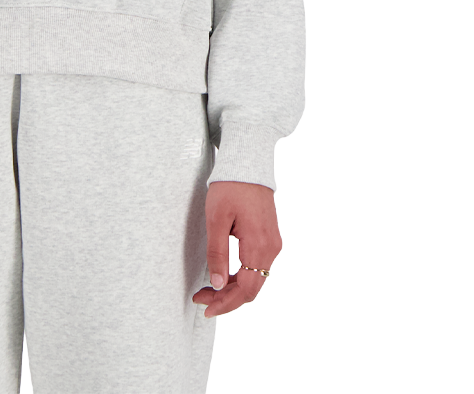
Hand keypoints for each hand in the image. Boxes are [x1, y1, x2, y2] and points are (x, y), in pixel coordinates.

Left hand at [193, 180, 282, 318]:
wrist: (247, 165)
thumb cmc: (230, 187)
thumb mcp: (216, 219)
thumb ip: (217, 253)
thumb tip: (216, 284)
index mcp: (259, 245)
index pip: (246, 289)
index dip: (226, 303)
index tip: (205, 307)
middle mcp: (271, 249)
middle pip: (251, 288)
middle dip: (226, 299)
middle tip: (201, 299)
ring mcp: (272, 244)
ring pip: (254, 279)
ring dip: (232, 289)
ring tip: (208, 290)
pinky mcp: (269, 239)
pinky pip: (256, 267)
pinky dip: (240, 276)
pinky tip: (223, 276)